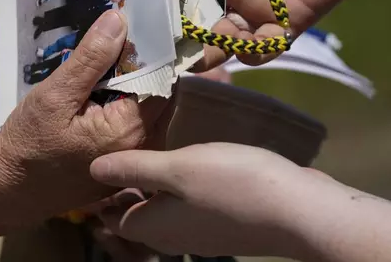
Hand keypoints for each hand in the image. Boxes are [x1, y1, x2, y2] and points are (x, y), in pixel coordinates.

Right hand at [0, 10, 173, 222]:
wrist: (9, 189)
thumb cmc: (28, 144)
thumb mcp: (54, 95)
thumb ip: (90, 59)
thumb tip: (120, 20)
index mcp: (132, 130)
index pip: (162, 77)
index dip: (151, 48)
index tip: (134, 22)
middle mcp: (145, 145)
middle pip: (160, 90)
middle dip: (143, 62)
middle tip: (118, 33)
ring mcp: (137, 155)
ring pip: (149, 103)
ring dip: (133, 79)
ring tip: (107, 55)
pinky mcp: (127, 159)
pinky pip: (138, 119)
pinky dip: (126, 98)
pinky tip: (102, 85)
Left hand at [89, 143, 323, 258]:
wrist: (298, 212)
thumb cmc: (230, 184)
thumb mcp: (175, 168)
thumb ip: (133, 168)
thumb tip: (92, 170)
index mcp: (153, 227)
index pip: (114, 217)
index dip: (105, 195)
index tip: (102, 164)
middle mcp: (174, 237)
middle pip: (140, 216)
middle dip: (129, 189)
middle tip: (126, 152)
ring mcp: (202, 234)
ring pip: (166, 212)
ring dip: (157, 188)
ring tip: (157, 152)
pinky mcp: (226, 224)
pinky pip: (191, 208)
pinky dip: (182, 190)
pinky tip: (193, 165)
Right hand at [159, 0, 390, 70]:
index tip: (130, 5)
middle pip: (190, 17)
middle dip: (170, 33)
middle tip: (148, 44)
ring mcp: (256, 6)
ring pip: (218, 39)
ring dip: (201, 50)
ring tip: (185, 56)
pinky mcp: (286, 21)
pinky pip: (261, 49)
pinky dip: (248, 53)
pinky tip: (240, 43)